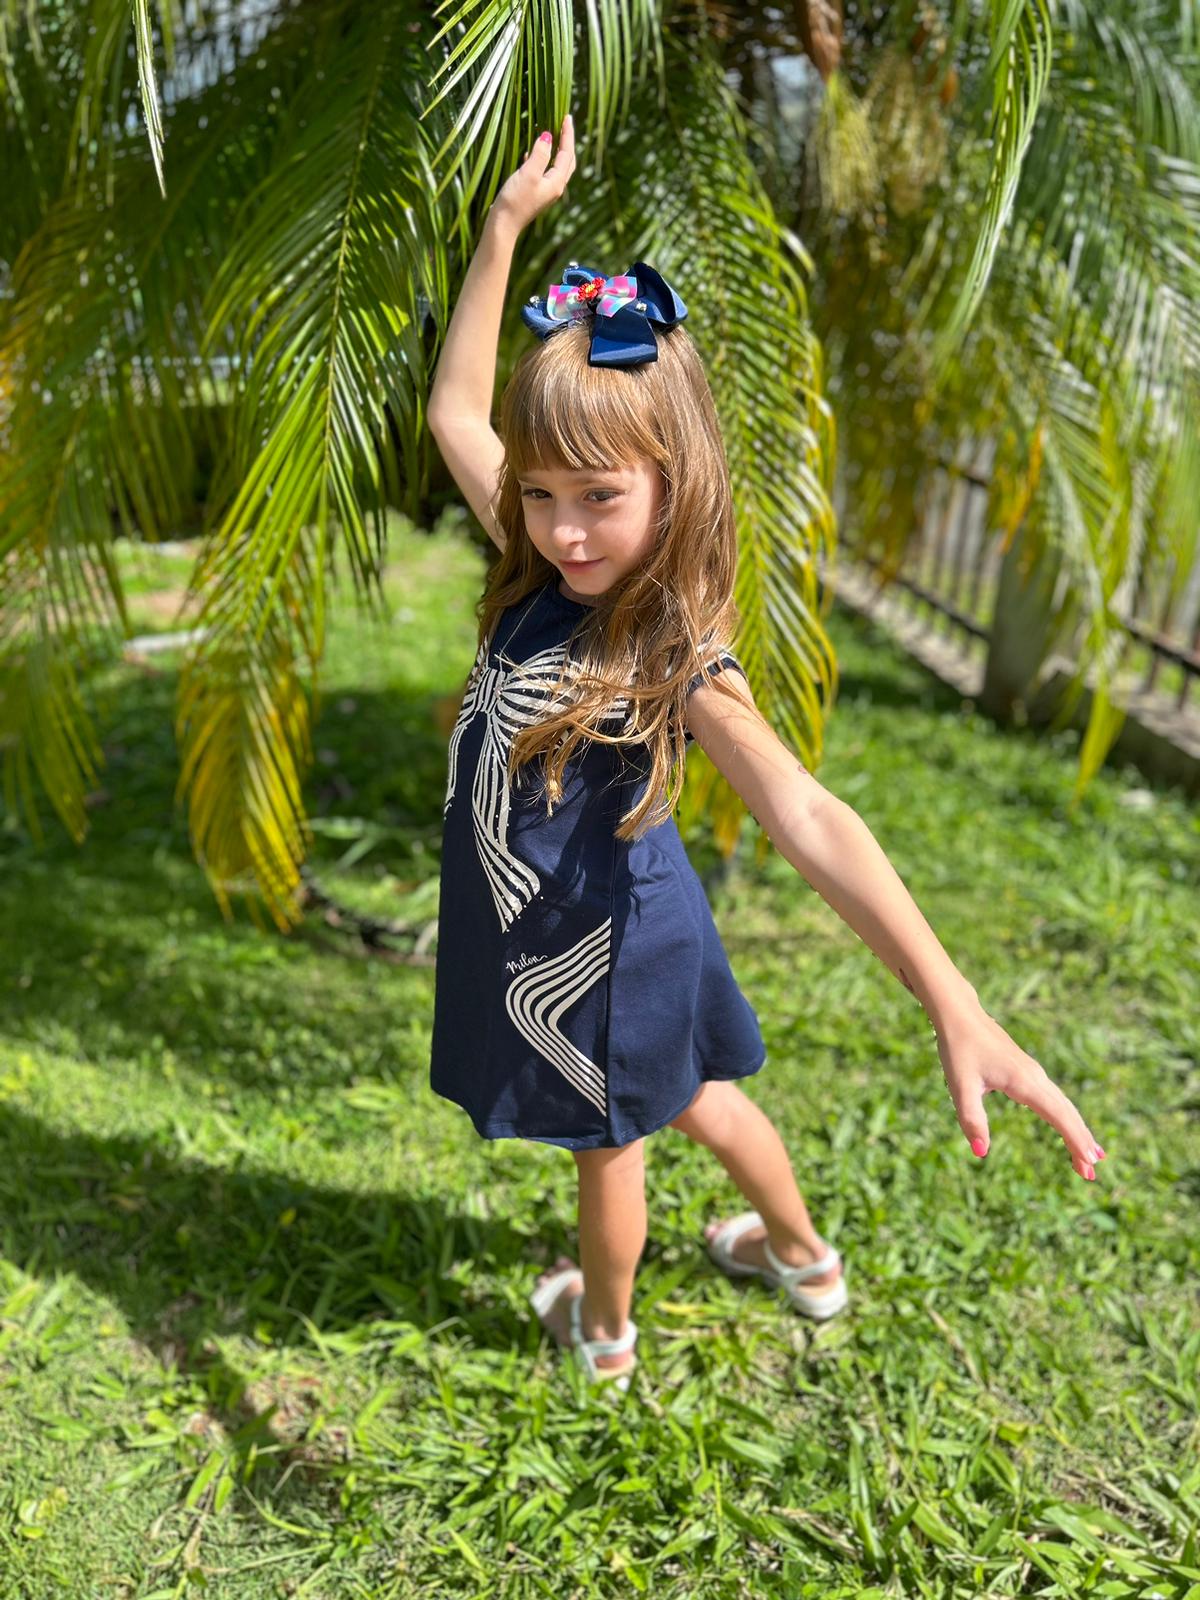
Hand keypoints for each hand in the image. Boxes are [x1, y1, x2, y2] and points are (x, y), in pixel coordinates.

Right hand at [490, 113, 575, 234]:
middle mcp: (555, 187)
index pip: (567, 153)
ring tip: (551, 133)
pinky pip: (543, 171)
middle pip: (566, 160)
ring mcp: (545, 191)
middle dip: (566, 142)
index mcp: (557, 182)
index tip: (566, 117)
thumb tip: (548, 137)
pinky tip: (532, 151)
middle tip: (563, 124)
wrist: (503, 225)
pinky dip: (542, 158)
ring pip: (555, 165)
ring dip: (555, 149)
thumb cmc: (515, 200)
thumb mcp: (529, 174)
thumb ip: (540, 154)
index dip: (567, 134)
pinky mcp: (534, 192)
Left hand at [935, 1005, 1107, 1179]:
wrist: (960, 1014)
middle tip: (1092, 1174)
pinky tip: (1068, 1125)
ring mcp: (1033, 1073)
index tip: (1089, 1164)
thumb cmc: (959, 1049)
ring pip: (1062, 1105)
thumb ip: (971, 1119)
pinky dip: (1065, 1116)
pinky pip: (1053, 1098)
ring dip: (1077, 1129)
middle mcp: (1035, 1077)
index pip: (1058, 1116)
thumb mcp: (960, 1086)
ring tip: (1090, 1155)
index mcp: (1024, 1082)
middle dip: (1081, 1142)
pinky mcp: (1027, 1071)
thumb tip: (980, 1152)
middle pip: (1066, 1113)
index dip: (1074, 1141)